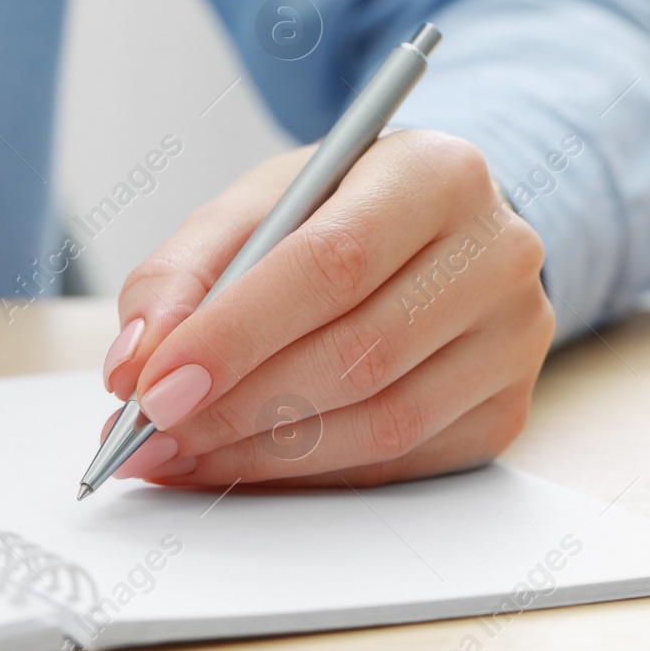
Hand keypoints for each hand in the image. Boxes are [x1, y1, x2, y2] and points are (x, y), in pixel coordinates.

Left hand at [101, 130, 553, 487]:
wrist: (429, 233)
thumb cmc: (334, 211)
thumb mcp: (252, 208)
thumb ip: (180, 275)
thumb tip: (136, 363)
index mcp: (437, 174)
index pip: (334, 265)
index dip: (236, 335)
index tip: (155, 385)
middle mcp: (497, 254)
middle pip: (361, 353)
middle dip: (236, 408)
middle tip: (149, 434)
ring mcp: (513, 340)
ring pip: (383, 423)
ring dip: (263, 455)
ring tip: (177, 455)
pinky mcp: (506, 410)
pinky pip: (399, 464)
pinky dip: (307, 476)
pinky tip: (237, 466)